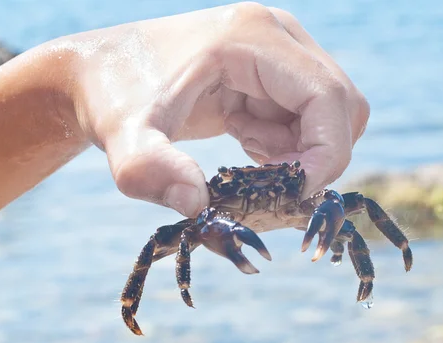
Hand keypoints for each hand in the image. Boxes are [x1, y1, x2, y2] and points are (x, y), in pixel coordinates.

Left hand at [59, 2, 369, 216]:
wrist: (101, 73)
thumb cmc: (114, 95)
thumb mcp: (123, 135)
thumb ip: (149, 169)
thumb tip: (197, 206)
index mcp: (253, 37)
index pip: (328, 97)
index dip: (326, 152)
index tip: (294, 193)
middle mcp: (277, 36)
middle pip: (341, 106)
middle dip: (316, 155)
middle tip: (268, 181)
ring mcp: (278, 51)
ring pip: (328, 115)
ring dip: (300, 151)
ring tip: (246, 152)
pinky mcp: (271, 72)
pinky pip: (305, 117)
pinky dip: (288, 144)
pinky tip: (246, 141)